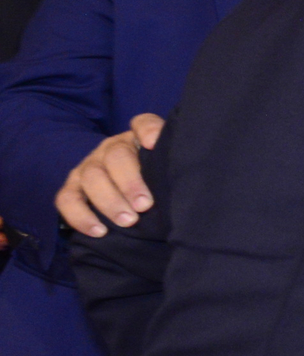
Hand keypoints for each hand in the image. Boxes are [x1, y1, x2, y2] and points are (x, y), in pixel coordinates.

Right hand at [57, 113, 165, 237]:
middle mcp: (109, 149)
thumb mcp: (164, 170)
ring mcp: (87, 167)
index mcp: (135, 139)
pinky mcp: (71, 188)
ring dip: (110, 201)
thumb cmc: (152, 182)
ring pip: (92, 178)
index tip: (154, 144)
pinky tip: (99, 231)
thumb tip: (184, 163)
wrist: (127, 200)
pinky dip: (80, 216)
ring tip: (128, 221)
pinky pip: (67, 200)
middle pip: (115, 156)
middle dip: (130, 182)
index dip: (148, 130)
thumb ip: (172, 162)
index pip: (143, 123)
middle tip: (145, 206)